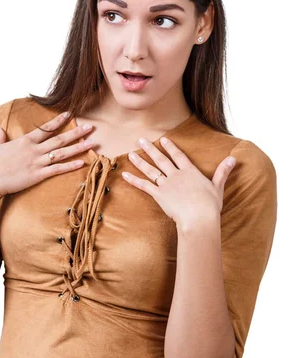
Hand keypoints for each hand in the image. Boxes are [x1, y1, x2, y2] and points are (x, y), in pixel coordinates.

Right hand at [0, 111, 94, 199]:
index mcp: (23, 141)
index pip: (45, 128)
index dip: (59, 121)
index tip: (70, 114)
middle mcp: (33, 150)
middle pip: (59, 139)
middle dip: (76, 132)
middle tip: (91, 127)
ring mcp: (36, 162)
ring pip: (62, 153)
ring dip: (79, 147)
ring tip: (93, 142)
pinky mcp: (37, 176)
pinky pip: (57, 169)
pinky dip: (71, 166)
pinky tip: (82, 162)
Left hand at [122, 136, 236, 228]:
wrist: (199, 218)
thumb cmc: (210, 206)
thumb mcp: (218, 186)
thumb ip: (223, 171)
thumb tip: (233, 159)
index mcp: (190, 172)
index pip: (178, 156)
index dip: (170, 147)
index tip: (162, 139)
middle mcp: (176, 175)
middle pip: (161, 159)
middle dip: (150, 149)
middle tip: (140, 139)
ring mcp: (166, 185)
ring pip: (150, 170)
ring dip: (139, 161)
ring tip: (130, 153)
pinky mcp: (159, 195)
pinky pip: (144, 186)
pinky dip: (133, 180)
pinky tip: (124, 175)